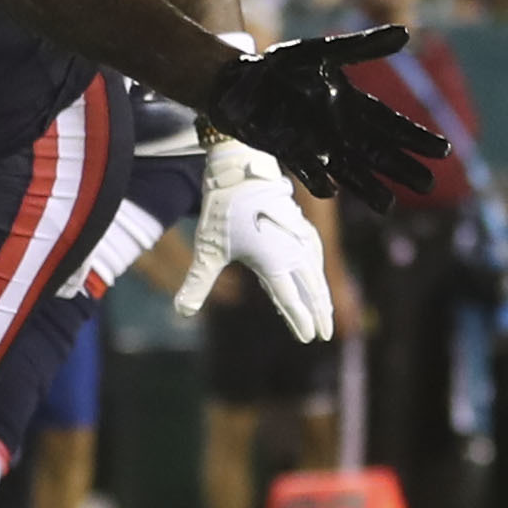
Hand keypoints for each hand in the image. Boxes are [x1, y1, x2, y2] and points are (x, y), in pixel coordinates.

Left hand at [173, 140, 335, 340]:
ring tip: (325, 310)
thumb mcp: (207, 250)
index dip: (301, 321)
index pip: (291, 299)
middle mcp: (291, 251)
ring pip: (316, 270)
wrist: (239, 168)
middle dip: (319, 312)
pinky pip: (314, 252)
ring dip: (321, 292)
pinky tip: (316, 271)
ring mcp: (298, 236)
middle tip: (327, 334)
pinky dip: (318, 268)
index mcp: (274, 261)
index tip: (310, 338)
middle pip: (312, 288)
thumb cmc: (223, 210)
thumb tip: (181, 313)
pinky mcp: (298, 223)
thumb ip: (197, 284)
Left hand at [194, 26, 449, 214]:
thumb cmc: (280, 65)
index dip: (416, 138)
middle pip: (379, 153)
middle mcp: (340, 129)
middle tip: (427, 184)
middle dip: (402, 168)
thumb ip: (363, 47)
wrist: (236, 83)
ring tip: (389, 205)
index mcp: (351, 105)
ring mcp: (318, 145)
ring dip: (368, 188)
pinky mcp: (292, 154)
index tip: (444, 151)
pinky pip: (310, 172)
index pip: (392, 125)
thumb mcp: (324, 52)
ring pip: (351, 171)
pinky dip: (320, 180)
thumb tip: (406, 32)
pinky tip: (331, 190)